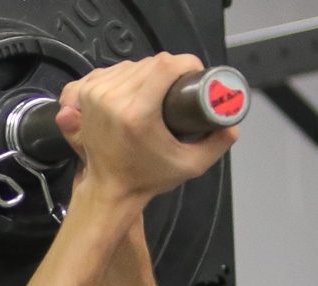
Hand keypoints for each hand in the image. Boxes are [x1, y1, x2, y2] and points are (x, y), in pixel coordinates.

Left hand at [56, 53, 237, 204]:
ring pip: (131, 65)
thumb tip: (234, 123)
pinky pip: (110, 71)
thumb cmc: (147, 178)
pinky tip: (133, 89)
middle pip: (150, 63)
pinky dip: (125, 75)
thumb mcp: (191, 164)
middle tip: (177, 90)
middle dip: (169, 71)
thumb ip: (218, 142)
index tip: (193, 76)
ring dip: (147, 73)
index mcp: (136, 114)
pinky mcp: (83, 95)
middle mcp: (111, 100)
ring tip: (156, 93)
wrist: (109, 189)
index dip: (185, 64)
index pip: (164, 65)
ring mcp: (94, 96)